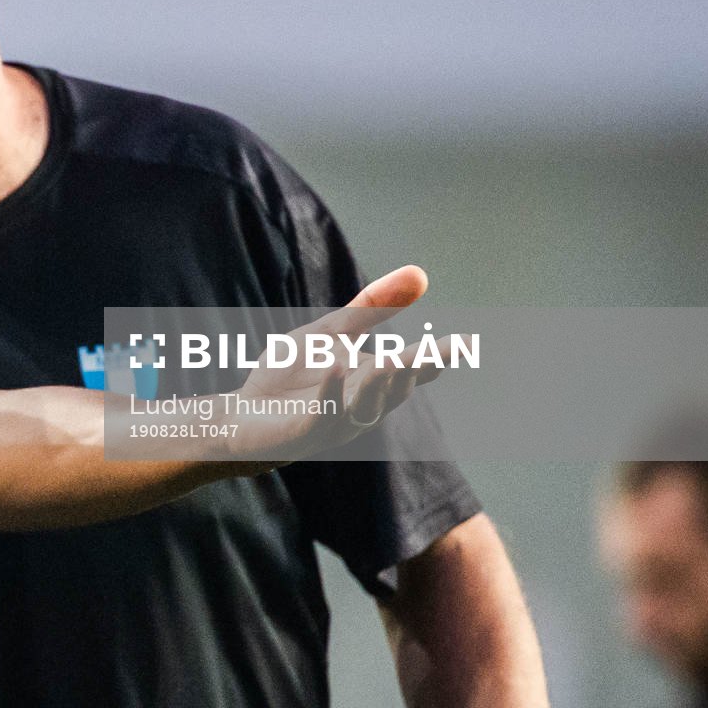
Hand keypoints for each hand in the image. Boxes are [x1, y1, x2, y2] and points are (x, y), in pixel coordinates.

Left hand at [232, 265, 437, 457]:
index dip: (437, 358)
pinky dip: (332, 391)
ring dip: (379, 384)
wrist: (242, 415)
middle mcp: (363, 406)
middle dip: (415, 369)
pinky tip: (336, 365)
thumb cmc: (289, 376)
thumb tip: (419, 275)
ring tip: (393, 358)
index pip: (412, 371)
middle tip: (438, 350)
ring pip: (367, 407)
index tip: (465, 342)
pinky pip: (322, 414)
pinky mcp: (304, 432)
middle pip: (396, 387)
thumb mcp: (330, 333)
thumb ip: (370, 309)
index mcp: (373, 382)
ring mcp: (335, 422)